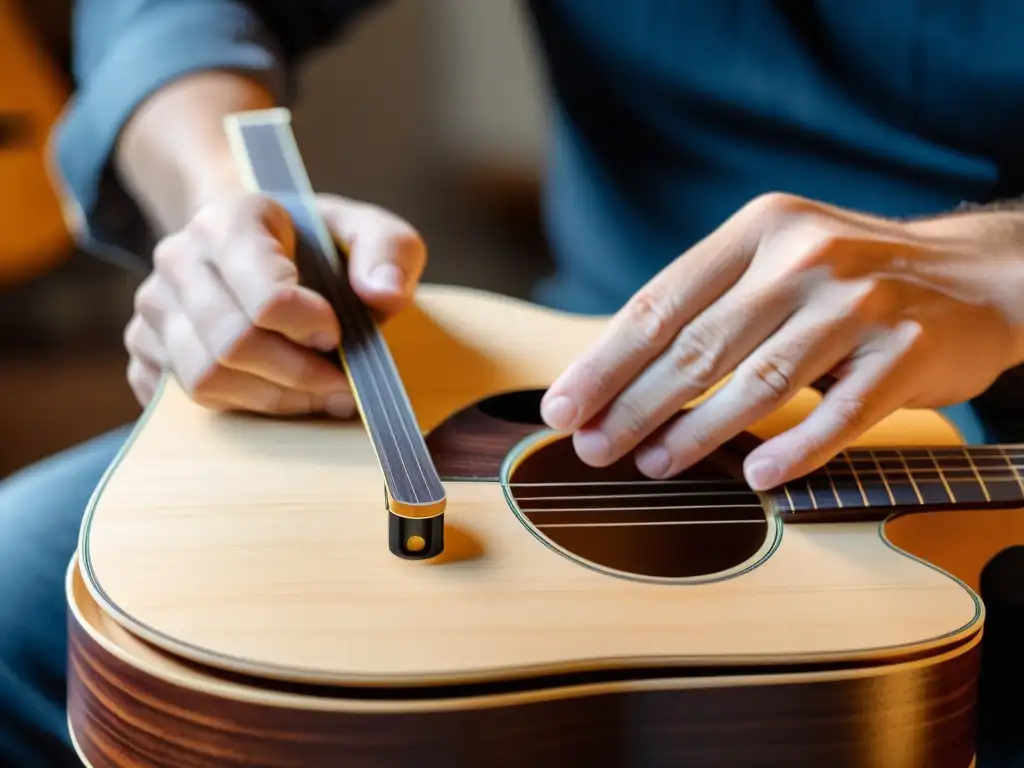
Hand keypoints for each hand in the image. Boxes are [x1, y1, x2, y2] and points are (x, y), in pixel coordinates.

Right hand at [125, 192, 425, 415]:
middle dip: (298, 377)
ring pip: (204, 379)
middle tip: (341, 384)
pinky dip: (239, 408)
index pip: (264, 297)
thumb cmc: (315, 241)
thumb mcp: (366, 230)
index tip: (337, 336)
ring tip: (317, 394)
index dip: (309, 329)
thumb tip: (384, 295)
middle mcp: (179, 258)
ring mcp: (154, 305)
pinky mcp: (144, 346)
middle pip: (232, 345)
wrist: (256, 243)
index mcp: (230, 219)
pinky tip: (279, 395)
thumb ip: (389, 252)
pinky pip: (182, 398)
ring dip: (273, 400)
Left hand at [541, 192, 1023, 489]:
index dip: (604, 363)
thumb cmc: (849, 280)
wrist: (976, 276)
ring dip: (696, 432)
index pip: (661, 303)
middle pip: (698, 346)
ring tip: (652, 464)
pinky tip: (756, 475)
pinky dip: (795, 448)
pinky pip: (840, 413)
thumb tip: (613, 375)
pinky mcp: (907, 349)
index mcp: (759, 230)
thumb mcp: (777, 260)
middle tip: (592, 448)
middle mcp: (806, 255)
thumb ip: (708, 303)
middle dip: (633, 406)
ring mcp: (860, 301)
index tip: (562, 408)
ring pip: (759, 381)